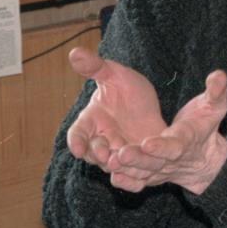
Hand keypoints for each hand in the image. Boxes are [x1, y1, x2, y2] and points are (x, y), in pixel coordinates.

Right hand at [65, 47, 166, 169]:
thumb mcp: (114, 74)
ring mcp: (119, 152)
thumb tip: (75, 52)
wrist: (152, 105)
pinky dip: (133, 175)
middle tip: (105, 154)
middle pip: (94, 152)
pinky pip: (133, 172)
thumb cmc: (127, 89)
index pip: (78, 133)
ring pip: (113, 164)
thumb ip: (95, 67)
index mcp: (92, 120)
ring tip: (120, 160)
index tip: (77, 148)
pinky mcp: (138, 161)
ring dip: (115, 164)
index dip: (77, 141)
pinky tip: (140, 174)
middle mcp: (102, 139)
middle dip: (97, 154)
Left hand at [107, 69, 226, 194]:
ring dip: (127, 170)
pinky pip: (138, 181)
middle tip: (121, 154)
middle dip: (138, 159)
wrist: (205, 158)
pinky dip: (127, 182)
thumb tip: (219, 74)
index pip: (174, 146)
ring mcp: (161, 170)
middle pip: (154, 162)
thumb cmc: (206, 126)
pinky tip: (112, 176)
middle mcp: (172, 159)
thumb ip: (216, 92)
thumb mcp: (215, 107)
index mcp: (186, 141)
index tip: (148, 143)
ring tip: (109, 163)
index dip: (162, 146)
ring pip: (143, 173)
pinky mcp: (151, 175)